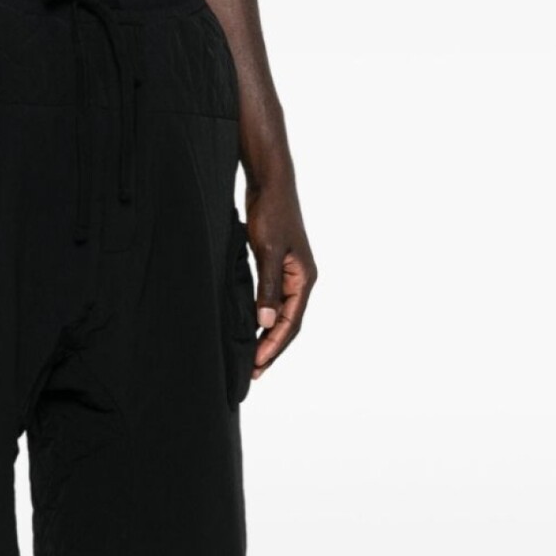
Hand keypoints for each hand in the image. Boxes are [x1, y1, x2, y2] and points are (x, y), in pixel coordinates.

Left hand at [246, 183, 316, 380]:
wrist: (270, 183)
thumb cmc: (272, 213)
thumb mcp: (267, 252)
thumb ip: (267, 289)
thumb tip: (266, 323)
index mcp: (304, 279)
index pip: (291, 323)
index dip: (274, 347)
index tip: (257, 365)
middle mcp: (301, 280)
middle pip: (290, 324)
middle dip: (273, 349)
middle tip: (254, 372)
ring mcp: (290, 274)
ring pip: (282, 315)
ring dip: (268, 337)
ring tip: (253, 358)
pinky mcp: (278, 267)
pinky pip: (273, 302)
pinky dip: (263, 319)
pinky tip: (251, 328)